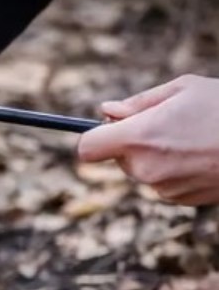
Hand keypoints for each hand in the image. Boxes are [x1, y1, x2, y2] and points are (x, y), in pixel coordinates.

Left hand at [78, 74, 218, 205]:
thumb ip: (138, 103)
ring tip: (192, 137)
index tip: (105, 129)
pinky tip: (201, 155)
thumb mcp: (183, 90)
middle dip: (132, 141)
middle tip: (167, 124)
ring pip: (141, 170)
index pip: (88, 148)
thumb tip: (106, 111)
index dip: (92, 138)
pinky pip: (162, 183)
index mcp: (140, 137)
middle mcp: (145, 167)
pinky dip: (173, 170)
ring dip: (155, 156)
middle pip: (117, 158)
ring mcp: (162, 188)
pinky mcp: (179, 199)